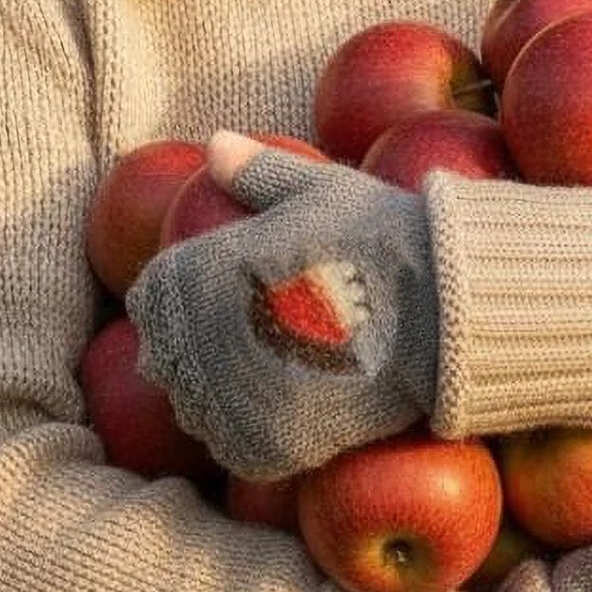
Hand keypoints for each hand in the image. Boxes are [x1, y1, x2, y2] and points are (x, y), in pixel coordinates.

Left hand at [124, 132, 439, 480]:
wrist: (439, 306)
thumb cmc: (380, 236)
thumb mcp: (320, 190)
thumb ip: (260, 172)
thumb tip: (214, 144)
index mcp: (205, 273)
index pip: (151, 298)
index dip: (173, 299)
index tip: (206, 298)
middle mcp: (203, 338)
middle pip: (163, 358)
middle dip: (190, 350)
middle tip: (238, 341)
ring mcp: (232, 398)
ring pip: (192, 409)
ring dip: (214, 395)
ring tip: (258, 376)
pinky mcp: (267, 443)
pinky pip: (233, 447)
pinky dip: (246, 434)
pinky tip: (277, 412)